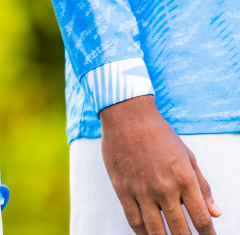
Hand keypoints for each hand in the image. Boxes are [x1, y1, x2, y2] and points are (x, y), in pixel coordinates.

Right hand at [100, 95, 219, 234]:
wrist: (128, 114)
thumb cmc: (159, 133)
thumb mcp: (187, 156)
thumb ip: (202, 186)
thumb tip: (215, 213)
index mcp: (184, 178)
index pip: (201, 219)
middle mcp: (164, 187)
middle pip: (180, 230)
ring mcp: (142, 189)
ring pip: (156, 230)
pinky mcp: (123, 188)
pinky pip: (134, 220)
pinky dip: (142, 233)